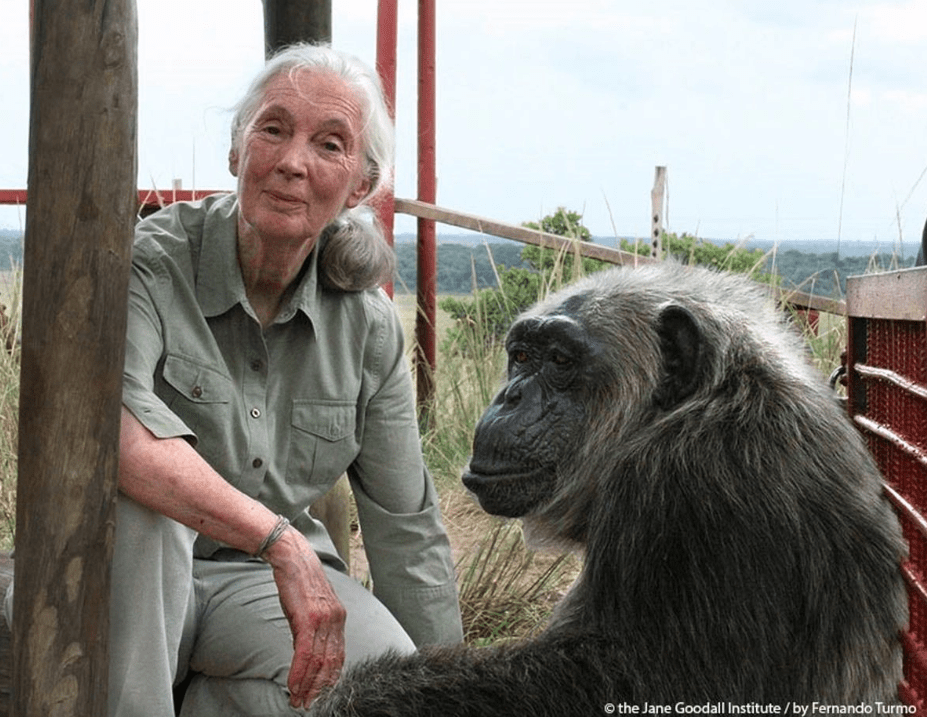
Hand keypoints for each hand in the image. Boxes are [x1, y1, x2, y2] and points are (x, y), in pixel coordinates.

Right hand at [264, 528, 346, 707]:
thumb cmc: (299, 582)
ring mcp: (324, 620)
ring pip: (319, 662)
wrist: (292, 557)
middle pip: (331, 664)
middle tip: (309, 705)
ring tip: (298, 701)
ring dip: (307, 686)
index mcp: (339, 618)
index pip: (339, 656)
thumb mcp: (311, 607)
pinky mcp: (309, 618)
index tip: (321, 695)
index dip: (330, 679)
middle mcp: (336, 620)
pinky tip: (293, 686)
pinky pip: (305, 654)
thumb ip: (314, 629)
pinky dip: (299, 673)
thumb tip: (307, 653)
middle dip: (320, 689)